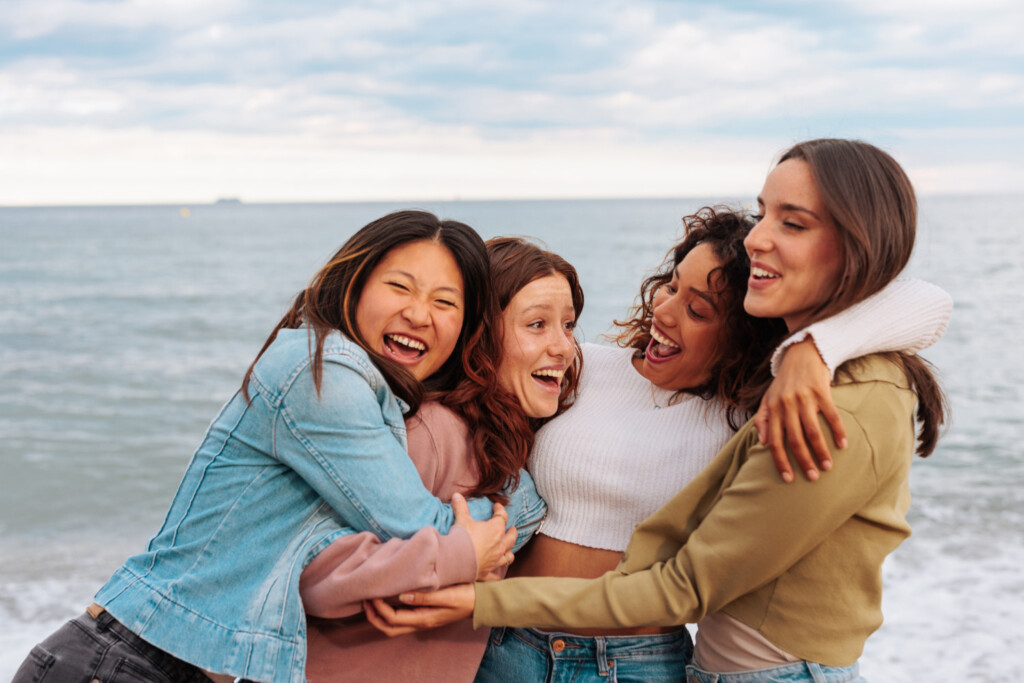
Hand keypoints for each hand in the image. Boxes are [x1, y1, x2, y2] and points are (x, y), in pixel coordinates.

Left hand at [363, 583, 475, 636]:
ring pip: (394, 626)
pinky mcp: (424, 614)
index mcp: (424, 618)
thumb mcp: (446, 594)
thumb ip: (425, 596)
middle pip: (389, 628)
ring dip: (379, 615)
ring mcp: (422, 620)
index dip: (380, 608)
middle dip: (374, 616)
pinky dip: (389, 611)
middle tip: (365, 598)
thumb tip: (402, 596)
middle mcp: (420, 623)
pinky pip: (401, 618)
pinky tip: (387, 598)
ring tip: (372, 599)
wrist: (480, 601)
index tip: (373, 593)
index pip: (394, 618)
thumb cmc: (465, 596)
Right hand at [451, 493, 516, 579]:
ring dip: (509, 551)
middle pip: (512, 537)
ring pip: (509, 556)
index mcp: (495, 529)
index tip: (497, 506)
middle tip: (511, 528)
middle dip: (512, 532)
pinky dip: (497, 573)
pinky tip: (497, 574)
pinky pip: (497, 574)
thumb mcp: (461, 519)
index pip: (502, 516)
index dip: (500, 510)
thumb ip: (461, 506)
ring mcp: (495, 559)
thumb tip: (457, 495)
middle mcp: (500, 545)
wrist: (455, 560)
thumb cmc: (461, 538)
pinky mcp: (488, 571)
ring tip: (508, 548)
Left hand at [755, 339, 847, 481]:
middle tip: (813, 477)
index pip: (774, 441)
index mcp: (772, 409)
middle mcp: (786, 405)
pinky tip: (844, 444)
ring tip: (828, 466)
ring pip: (813, 431)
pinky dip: (838, 431)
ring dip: (821, 451)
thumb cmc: (784, 381)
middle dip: (803, 461)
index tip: (788, 479)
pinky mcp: (821, 391)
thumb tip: (762, 442)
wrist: (801, 354)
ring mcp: (804, 398)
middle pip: (795, 440)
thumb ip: (762, 419)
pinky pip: (831, 415)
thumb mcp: (767, 398)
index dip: (780, 461)